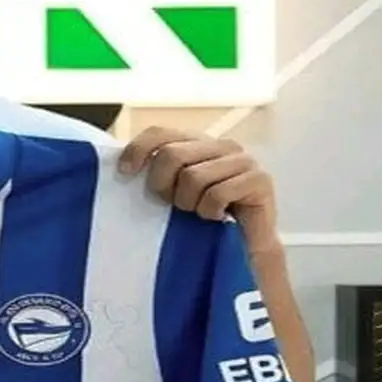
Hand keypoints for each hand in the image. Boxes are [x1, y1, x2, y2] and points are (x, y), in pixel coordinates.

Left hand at [118, 127, 279, 250]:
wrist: (246, 249)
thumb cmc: (204, 219)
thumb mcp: (174, 191)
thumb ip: (157, 172)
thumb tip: (122, 166)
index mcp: (198, 142)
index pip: (161, 132)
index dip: (138, 149)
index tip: (125, 172)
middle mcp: (221, 144)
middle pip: (172, 154)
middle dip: (164, 185)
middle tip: (173, 204)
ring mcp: (243, 160)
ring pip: (194, 176)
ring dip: (189, 203)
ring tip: (198, 213)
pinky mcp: (260, 179)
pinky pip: (217, 194)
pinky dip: (210, 212)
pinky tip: (217, 218)